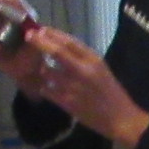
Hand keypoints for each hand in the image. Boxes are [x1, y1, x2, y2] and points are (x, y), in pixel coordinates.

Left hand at [17, 25, 148, 148]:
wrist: (120, 118)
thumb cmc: (111, 92)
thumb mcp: (101, 69)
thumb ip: (82, 57)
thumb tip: (59, 44)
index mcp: (93, 60)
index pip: (69, 42)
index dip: (52, 34)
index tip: (41, 29)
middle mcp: (82, 71)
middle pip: (56, 52)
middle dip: (39, 42)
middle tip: (29, 36)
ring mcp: (73, 87)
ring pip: (47, 71)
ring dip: (43, 69)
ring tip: (44, 70)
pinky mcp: (67, 103)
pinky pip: (47, 90)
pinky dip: (45, 87)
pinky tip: (49, 88)